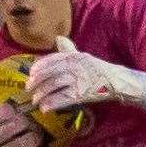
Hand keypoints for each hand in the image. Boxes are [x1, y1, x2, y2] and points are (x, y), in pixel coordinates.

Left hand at [27, 36, 145, 110]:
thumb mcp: (83, 57)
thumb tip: (58, 38)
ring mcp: (79, 80)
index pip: (53, 59)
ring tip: (35, 101)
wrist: (117, 81)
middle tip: (29, 88)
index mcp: (75, 56)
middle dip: (37, 81)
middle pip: (51, 73)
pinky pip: (63, 98)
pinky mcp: (82, 94)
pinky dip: (52, 103)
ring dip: (42, 94)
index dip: (40, 66)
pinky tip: (44, 108)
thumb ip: (69, 50)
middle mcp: (76, 66)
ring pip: (55, 86)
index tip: (31, 73)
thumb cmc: (97, 69)